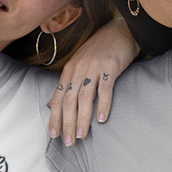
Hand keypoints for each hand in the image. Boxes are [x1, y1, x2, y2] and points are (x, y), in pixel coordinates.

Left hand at [48, 17, 139, 145]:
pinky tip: (102, 119)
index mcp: (69, 71)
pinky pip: (105, 88)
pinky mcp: (111, 66)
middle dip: (67, 123)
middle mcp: (78, 69)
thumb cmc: (99, 50)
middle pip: (69, 101)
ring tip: (82, 135)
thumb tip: (51, 104)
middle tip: (69, 142)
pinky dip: (103, 105)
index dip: (55, 118)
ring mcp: (94, 68)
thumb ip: (67, 84)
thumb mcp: (79, 65)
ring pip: (84, 98)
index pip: (58, 98)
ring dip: (82, 119)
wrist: (120, 29)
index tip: (54, 135)